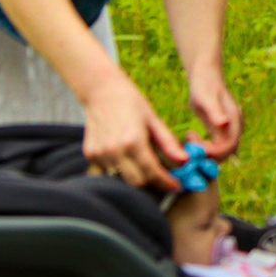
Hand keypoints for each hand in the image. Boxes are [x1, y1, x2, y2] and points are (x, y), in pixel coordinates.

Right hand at [82, 73, 184, 190]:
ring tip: (142, 161)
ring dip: (134, 175)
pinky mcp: (90, 154)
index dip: (166, 182)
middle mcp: (114, 150)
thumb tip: (185, 161)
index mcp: (133, 141)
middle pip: (137, 182)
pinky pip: (108, 171)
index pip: (152, 172)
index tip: (176, 185)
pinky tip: (124, 155)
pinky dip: (119, 168)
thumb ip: (168, 143)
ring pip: (121, 178)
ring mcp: (99, 154)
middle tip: (162, 176)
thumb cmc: (131, 102)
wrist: (102, 90)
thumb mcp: (154, 120)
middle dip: (152, 182)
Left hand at [188, 72, 242, 158]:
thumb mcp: (205, 97)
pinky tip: (190, 136)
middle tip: (189, 143)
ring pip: (220, 152)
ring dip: (204, 152)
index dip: (214, 152)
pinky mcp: (221, 131)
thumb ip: (215, 111)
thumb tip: (223, 124)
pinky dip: (203, 147)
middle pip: (226, 153)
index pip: (229, 146)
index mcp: (234, 120)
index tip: (196, 148)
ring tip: (188, 137)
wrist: (205, 76)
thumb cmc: (204, 84)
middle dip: (208, 154)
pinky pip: (215, 146)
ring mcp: (229, 130)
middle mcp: (235, 128)